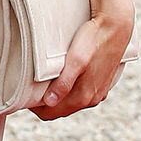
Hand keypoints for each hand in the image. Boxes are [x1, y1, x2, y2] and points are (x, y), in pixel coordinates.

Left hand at [30, 4, 135, 119]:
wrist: (116, 27)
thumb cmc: (93, 40)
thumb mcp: (76, 60)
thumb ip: (64, 83)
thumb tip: (49, 102)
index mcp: (84, 96)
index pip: (52, 114)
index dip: (36, 107)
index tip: (24, 95)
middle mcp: (92, 99)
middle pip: (61, 109)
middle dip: (45, 103)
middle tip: (29, 88)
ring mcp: (98, 92)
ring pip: (71, 102)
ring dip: (57, 97)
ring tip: (42, 82)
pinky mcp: (101, 82)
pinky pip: (81, 94)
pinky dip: (68, 91)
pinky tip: (62, 78)